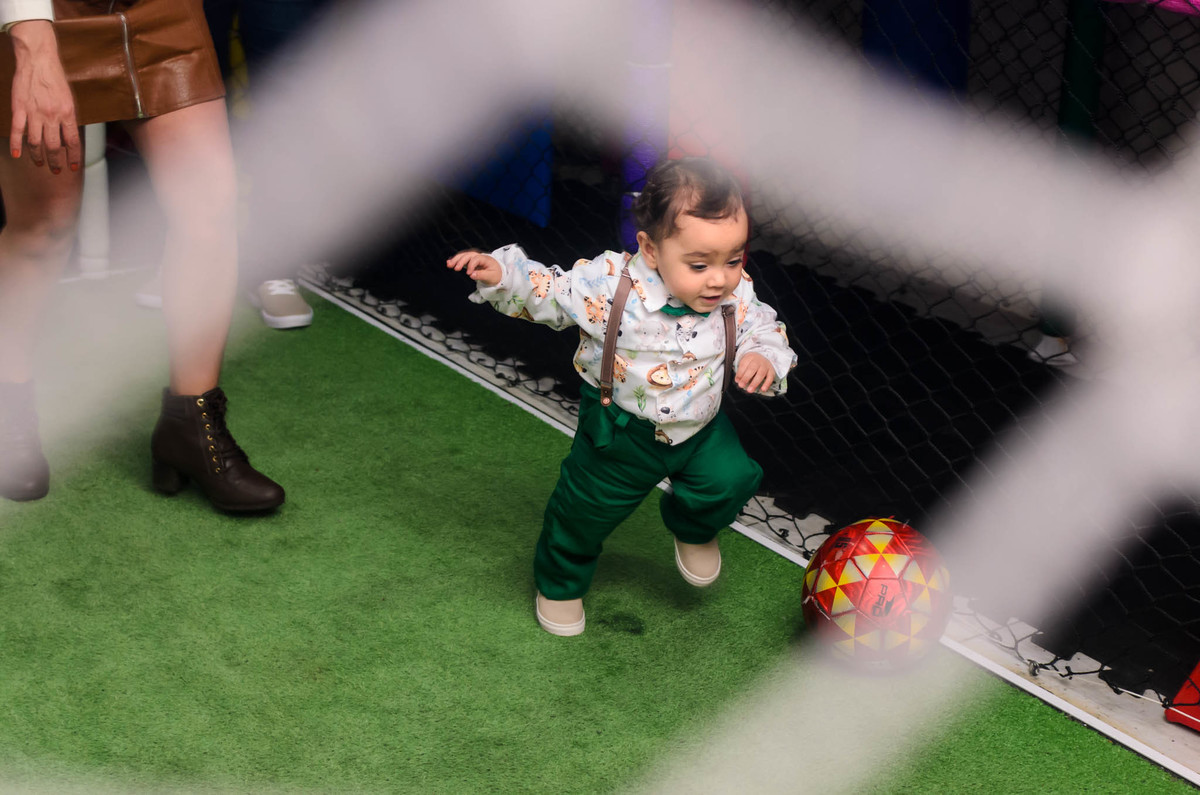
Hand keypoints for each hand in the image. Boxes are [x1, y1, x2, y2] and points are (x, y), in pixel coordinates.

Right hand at [9, 20, 80, 173]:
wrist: (38, 59)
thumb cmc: (55, 78)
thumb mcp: (69, 99)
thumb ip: (68, 118)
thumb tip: (68, 136)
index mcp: (68, 114)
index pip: (73, 142)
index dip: (73, 156)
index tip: (73, 166)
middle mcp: (52, 116)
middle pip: (54, 146)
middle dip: (56, 161)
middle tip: (56, 170)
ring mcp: (34, 113)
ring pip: (36, 142)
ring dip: (38, 156)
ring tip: (40, 164)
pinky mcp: (19, 108)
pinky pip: (17, 130)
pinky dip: (16, 144)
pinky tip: (16, 155)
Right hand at [446, 249, 501, 285]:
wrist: (498, 273)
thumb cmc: (496, 275)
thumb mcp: (491, 277)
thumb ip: (482, 275)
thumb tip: (471, 275)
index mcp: (485, 259)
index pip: (476, 259)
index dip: (471, 265)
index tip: (468, 274)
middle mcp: (479, 256)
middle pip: (468, 255)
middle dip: (461, 261)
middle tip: (455, 268)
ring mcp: (474, 258)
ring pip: (464, 256)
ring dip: (456, 259)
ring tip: (448, 264)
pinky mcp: (471, 261)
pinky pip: (462, 259)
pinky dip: (456, 260)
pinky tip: (448, 262)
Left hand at [735, 353, 775, 393]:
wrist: (763, 357)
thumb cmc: (751, 363)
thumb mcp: (745, 364)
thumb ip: (741, 372)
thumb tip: (738, 380)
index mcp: (750, 357)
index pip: (744, 365)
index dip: (740, 373)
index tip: (737, 381)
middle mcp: (758, 360)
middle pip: (752, 369)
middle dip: (746, 378)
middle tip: (741, 385)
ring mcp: (765, 366)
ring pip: (761, 374)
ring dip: (755, 383)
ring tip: (750, 390)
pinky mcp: (771, 371)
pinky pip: (770, 378)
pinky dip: (767, 384)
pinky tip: (763, 389)